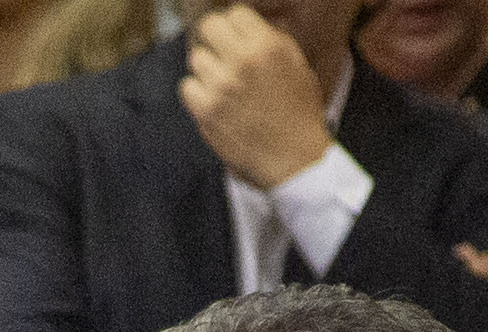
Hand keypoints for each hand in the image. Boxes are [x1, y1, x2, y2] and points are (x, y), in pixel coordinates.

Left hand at [184, 6, 335, 189]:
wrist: (296, 160)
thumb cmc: (300, 116)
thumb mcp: (298, 67)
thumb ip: (274, 40)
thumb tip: (253, 25)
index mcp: (268, 46)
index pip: (236, 13)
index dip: (236, 27)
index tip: (237, 40)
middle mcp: (243, 60)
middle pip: (209, 27)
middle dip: (216, 40)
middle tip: (223, 57)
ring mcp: (222, 85)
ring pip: (196, 58)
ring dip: (207, 70)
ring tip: (223, 86)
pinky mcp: (207, 110)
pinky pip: (187, 87)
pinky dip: (197, 94)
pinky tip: (213, 103)